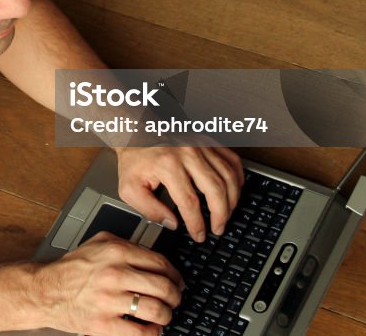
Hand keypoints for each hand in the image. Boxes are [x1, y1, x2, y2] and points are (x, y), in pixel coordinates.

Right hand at [33, 232, 182, 335]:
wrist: (46, 291)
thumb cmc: (72, 268)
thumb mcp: (99, 243)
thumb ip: (127, 244)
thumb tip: (155, 258)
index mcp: (116, 252)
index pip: (160, 263)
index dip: (175, 275)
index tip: (177, 282)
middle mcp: (114, 274)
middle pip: (163, 287)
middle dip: (176, 296)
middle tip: (175, 300)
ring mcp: (109, 300)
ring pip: (156, 310)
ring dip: (167, 315)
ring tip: (164, 315)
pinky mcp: (103, 324)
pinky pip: (140, 333)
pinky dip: (152, 333)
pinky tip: (151, 330)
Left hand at [114, 146, 243, 241]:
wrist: (136, 131)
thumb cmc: (134, 158)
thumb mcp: (129, 188)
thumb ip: (149, 210)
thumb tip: (172, 224)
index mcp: (167, 165)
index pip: (189, 201)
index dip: (197, 223)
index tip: (199, 234)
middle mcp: (187, 153)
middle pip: (215, 188)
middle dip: (220, 214)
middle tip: (218, 228)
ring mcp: (200, 145)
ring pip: (228, 175)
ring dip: (232, 199)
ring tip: (226, 214)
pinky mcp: (207, 141)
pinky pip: (232, 160)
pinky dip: (237, 178)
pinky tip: (233, 191)